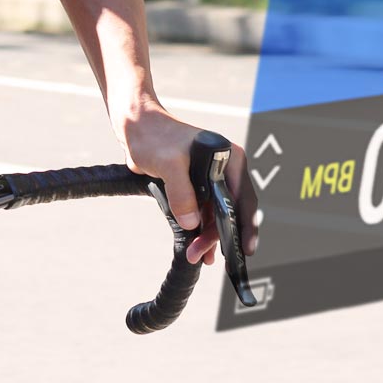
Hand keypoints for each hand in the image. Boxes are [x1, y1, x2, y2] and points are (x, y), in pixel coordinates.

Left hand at [119, 105, 259, 266]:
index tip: (245, 249)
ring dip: (208, 236)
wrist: (136, 128)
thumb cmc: (155, 136)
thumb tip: (192, 223)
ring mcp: (210, 179)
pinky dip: (200, 230)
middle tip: (204, 254)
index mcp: (228, 158)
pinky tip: (197, 246)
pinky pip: (203, 213)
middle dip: (219, 235)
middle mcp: (224, 169)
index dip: (247, 225)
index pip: (244, 197)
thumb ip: (182, 192)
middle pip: (231, 210)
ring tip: (197, 255)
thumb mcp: (170, 164)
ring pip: (216, 215)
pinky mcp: (195, 186)